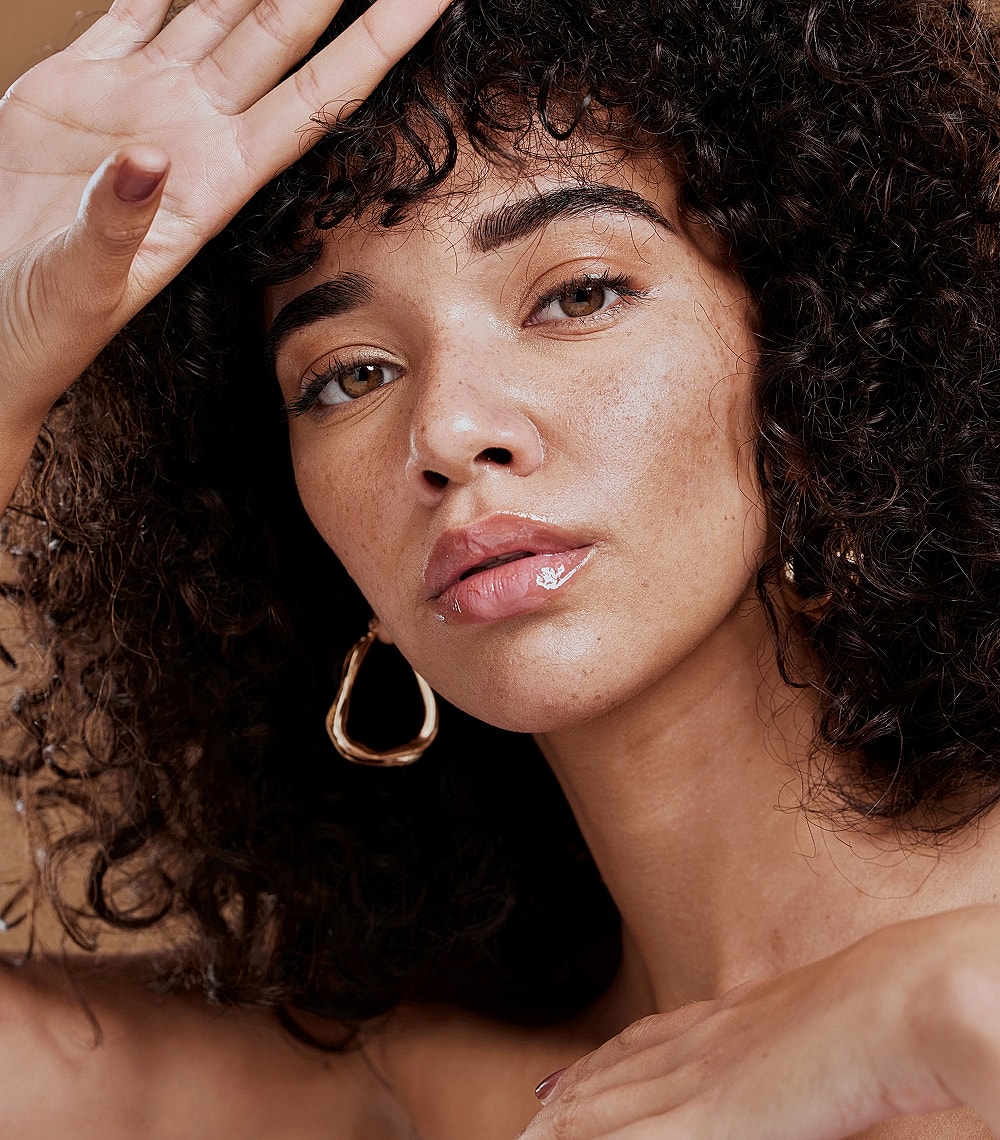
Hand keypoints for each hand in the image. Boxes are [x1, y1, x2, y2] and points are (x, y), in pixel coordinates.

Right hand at [0, 0, 445, 500]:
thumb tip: (145, 162)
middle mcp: (198, 130)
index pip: (322, 98)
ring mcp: (145, 99)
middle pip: (284, 30)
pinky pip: (136, 2)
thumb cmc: (42, 326)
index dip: (380, 41)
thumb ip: (115, 227)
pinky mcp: (85, 82)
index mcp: (219, 180)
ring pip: (219, 4)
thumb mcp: (82, 287)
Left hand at [519, 908, 999, 1138]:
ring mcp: (696, 1080)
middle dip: (567, 1101)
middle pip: (610, 1075)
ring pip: (603, 1108)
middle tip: (530, 1112)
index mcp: (724, 1021)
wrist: (892, 1001)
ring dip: (562, 1125)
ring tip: (526, 1134)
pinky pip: (627, 1138)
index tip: (562, 1081)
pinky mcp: (705, 1118)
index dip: (597, 1065)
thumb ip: (778, 1049)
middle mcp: (696, 1044)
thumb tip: (778, 1072)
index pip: (642, 1043)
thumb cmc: (880, 1013)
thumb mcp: (816, 1025)